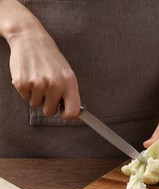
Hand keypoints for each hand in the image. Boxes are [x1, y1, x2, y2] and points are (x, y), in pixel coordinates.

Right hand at [0, 0, 79, 118]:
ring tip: (38, 79)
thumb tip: (72, 114)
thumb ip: (70, 93)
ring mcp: (37, 84)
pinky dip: (26, 90)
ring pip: (36, 105)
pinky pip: (25, 98)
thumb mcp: (67, 73)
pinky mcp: (21, 83)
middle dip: (48, 104)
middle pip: (50, 112)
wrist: (31, 39)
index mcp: (69, 82)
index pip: (73, 111)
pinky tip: (30, 76)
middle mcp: (55, 84)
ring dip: (37, 95)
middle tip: (47, 90)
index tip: (64, 113)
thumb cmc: (50, 59)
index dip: (68, 116)